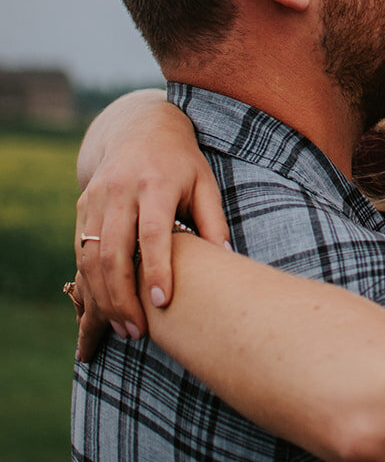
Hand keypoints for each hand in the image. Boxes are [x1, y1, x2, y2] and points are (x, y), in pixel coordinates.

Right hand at [73, 95, 228, 355]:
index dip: (156, 270)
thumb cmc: (182, 163)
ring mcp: (97, 197)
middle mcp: (121, 190)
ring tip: (122, 328)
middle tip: (136, 332)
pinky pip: (81, 250)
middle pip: (114, 251)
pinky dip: (90, 283)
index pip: (153, 233)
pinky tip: (105, 307)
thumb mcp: (205, 183)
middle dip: (122, 297)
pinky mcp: (83, 205)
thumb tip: (227, 260)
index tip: (162, 305)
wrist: (140, 128)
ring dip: (103, 297)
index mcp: (157, 184)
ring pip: (91, 256)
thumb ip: (214, 221)